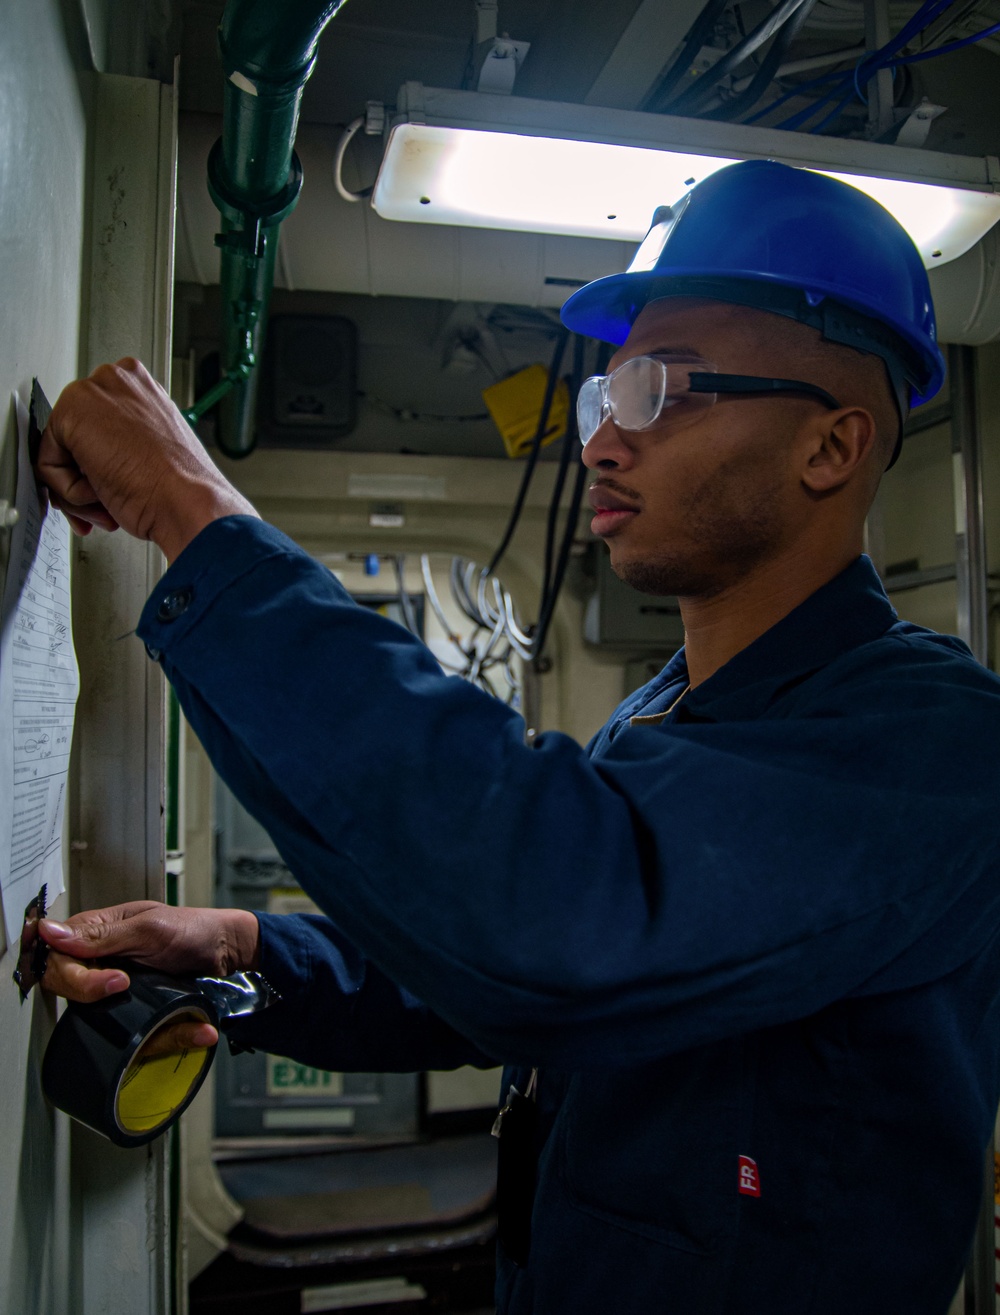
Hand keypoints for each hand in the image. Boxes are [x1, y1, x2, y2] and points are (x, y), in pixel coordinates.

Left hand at [35, 357, 258, 561]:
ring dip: (78, 489)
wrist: (186, 500)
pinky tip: (101, 490)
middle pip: (73, 436)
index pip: (96, 424)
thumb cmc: (181, 487)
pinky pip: (48, 466)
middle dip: (83, 477)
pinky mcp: (71, 412)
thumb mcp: (154, 452)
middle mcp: (115, 380)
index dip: (100, 464)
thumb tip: (98, 459)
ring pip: (59, 451)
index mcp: (140, 385)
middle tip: (106, 501)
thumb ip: (123, 442)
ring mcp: (92, 391)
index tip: (112, 485)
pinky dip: (69, 491)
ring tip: (109, 499)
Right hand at [40, 901, 261, 1052]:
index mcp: (96, 932)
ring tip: (171, 1017)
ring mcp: (115, 988)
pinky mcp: (134, 1009)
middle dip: (93, 997)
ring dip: (138, 1026)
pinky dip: (166, 1036)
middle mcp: (99, 960)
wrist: (227, 949)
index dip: (72, 974)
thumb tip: (49, 932)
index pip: (57, 958)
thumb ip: (101, 935)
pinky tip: (194, 1030)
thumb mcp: (149, 928)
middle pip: (68, 990)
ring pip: (100, 1018)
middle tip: (125, 987)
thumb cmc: (191, 928)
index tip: (111, 980)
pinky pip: (135, 1032)